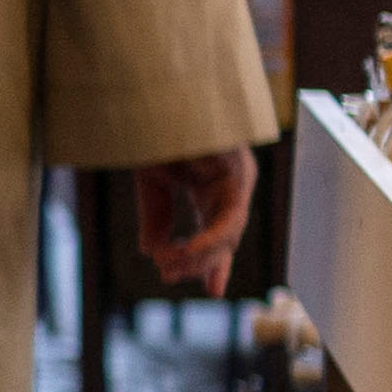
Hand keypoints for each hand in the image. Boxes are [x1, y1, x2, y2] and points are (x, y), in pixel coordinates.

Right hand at [131, 146, 257, 294]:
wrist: (154, 100)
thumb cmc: (155, 134)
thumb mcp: (152, 184)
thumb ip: (157, 219)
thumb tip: (153, 253)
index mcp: (215, 186)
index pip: (220, 232)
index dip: (215, 262)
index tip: (212, 290)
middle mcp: (232, 184)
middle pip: (227, 237)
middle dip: (200, 263)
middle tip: (170, 276)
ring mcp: (239, 178)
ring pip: (229, 233)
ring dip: (199, 255)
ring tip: (169, 265)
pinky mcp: (238, 173)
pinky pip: (229, 217)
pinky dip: (208, 238)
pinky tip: (186, 251)